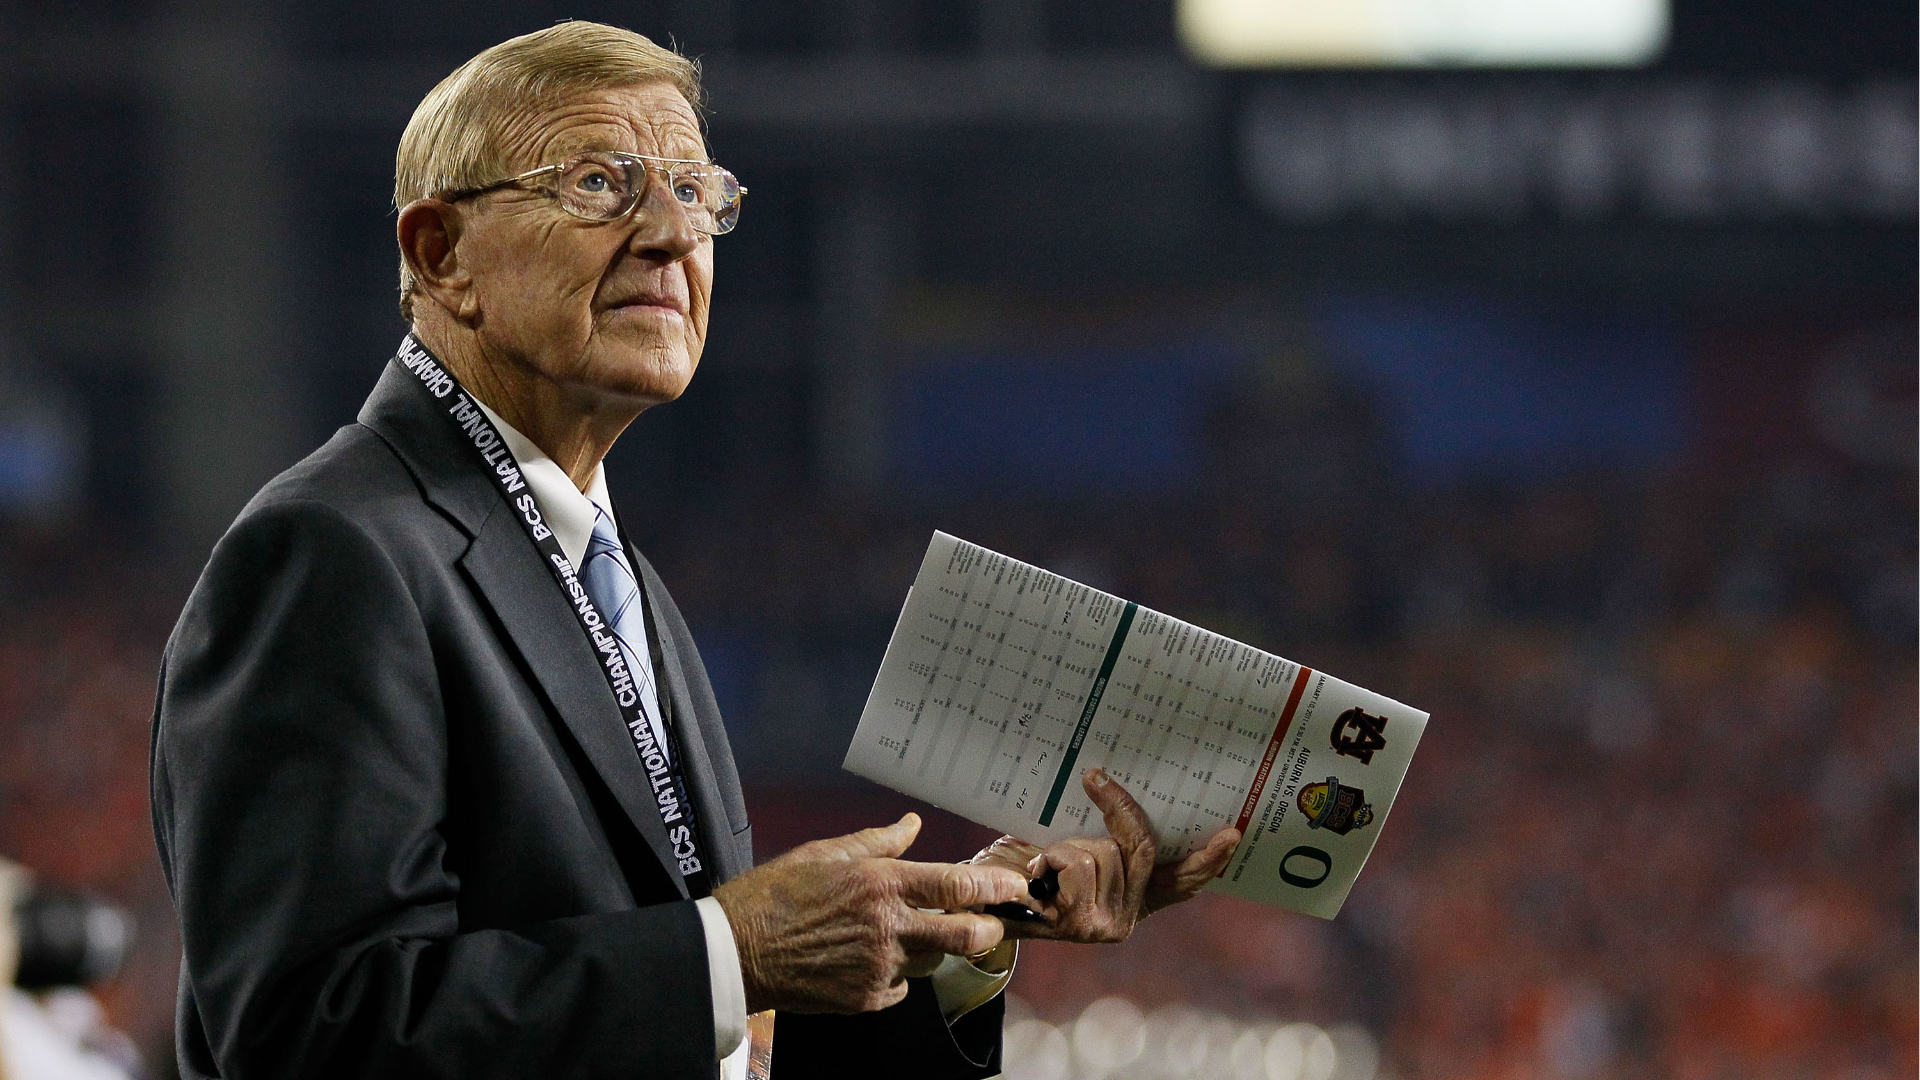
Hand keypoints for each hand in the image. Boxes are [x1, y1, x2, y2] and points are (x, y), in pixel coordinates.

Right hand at [713, 813, 1027, 1013]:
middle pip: (967, 935)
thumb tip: (912, 824)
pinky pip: (900, 988)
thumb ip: (878, 842)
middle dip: (990, 930)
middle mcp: (889, 927)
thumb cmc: (776, 894)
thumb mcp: (826, 853)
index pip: (958, 886)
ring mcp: (879, 967)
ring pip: (932, 961)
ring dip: (929, 949)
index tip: (1018, 886)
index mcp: (882, 884)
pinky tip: (868, 959)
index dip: (997, 886)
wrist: (737, 950)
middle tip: (990, 923)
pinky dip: (895, 975)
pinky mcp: (866, 998)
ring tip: (898, 935)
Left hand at [970, 769, 1240, 943]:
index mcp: (1135, 898)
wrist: (975, 905)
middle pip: (1140, 848)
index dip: (1209, 858)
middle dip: (1116, 809)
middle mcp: (1128, 916)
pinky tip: (1032, 876)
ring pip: (1100, 852)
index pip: (1182, 880)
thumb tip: (1119, 786)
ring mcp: (1105, 925)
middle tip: (1095, 777)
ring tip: (1040, 864)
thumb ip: (1107, 837)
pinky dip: (1049, 858)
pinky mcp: (1079, 925)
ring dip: (1063, 846)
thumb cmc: (1024, 871)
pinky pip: (1074, 864)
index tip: (1233, 832)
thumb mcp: (1068, 847)